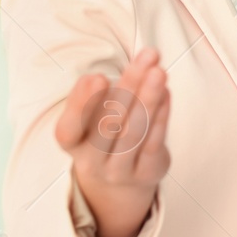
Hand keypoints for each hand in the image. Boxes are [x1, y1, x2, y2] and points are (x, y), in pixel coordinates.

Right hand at [53, 47, 171, 236]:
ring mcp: (119, 171)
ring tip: (160, 71)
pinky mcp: (146, 173)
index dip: (82, 104)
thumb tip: (135, 66)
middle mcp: (91, 161)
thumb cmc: (104, 133)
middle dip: (130, 86)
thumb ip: (104, 91)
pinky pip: (154, 142)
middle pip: (109, 123)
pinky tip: (167, 93)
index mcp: (71, 143)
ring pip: (134, 133)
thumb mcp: (92, 115)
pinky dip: (161, 116)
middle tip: (148, 55)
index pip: (69, 128)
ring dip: (149, 99)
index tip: (98, 77)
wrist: (120, 181)